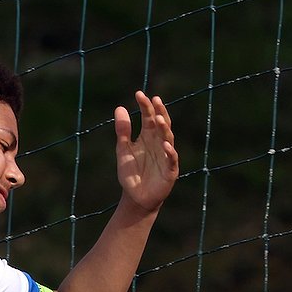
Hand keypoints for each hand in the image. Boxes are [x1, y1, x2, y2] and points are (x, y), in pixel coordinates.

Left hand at [115, 91, 178, 212]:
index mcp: (148, 137)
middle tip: (154, 100)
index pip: (149, 117)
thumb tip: (119, 107)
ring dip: (164, 128)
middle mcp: (159, 143)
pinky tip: (165, 145)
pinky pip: (172, 160)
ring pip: (168, 138)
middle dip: (159, 112)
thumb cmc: (131, 173)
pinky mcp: (170, 171)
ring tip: (158, 118)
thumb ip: (123, 131)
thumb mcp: (123, 150)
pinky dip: (169, 152)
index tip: (139, 94)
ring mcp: (166, 156)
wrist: (135, 197)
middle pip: (161, 124)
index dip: (145, 106)